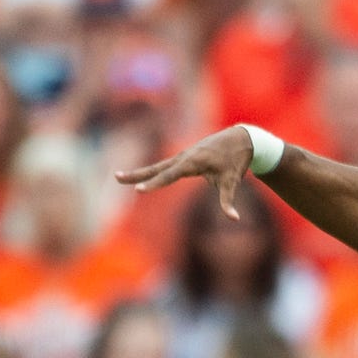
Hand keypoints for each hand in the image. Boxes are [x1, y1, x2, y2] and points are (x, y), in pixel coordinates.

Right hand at [114, 126, 255, 218]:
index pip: (169, 175)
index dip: (154, 183)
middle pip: (156, 168)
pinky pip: (164, 166)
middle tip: (116, 177)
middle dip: (136, 174)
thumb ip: (228, 201)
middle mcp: (184, 156)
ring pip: (157, 166)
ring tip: (118, 177)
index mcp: (193, 161)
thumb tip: (235, 219)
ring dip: (138, 172)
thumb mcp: (233, 181)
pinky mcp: (184, 157)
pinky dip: (151, 171)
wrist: (241, 139)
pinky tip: (139, 177)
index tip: (138, 190)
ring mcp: (183, 156)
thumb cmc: (236, 161)